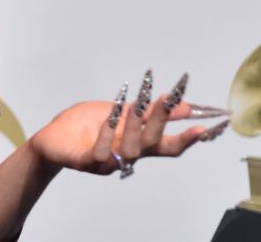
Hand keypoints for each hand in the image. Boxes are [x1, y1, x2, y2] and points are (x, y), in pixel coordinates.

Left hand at [26, 70, 229, 176]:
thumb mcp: (121, 112)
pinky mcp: (85, 162)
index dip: (188, 139)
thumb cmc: (86, 125)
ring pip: (128, 151)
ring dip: (133, 126)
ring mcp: (107, 161)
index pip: (169, 146)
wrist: (52, 138)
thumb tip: (184, 104)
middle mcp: (126, 155)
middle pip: (152, 144)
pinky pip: (100, 155)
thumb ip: (149, 111)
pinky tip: (106, 119)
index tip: (207, 126)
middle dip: (161, 121)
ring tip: (132, 106)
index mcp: (137, 143)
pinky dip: (105, 136)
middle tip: (167, 99)